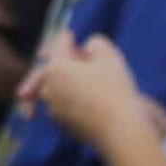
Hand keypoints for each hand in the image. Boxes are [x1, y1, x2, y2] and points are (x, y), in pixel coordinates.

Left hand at [20, 31, 155, 149]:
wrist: (121, 130)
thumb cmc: (114, 88)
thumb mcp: (108, 55)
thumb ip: (95, 43)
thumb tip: (87, 48)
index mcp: (56, 67)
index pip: (59, 46)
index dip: (67, 39)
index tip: (71, 35)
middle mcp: (49, 88)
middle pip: (47, 71)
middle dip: (52, 62)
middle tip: (44, 55)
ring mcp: (54, 110)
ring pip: (51, 92)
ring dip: (54, 84)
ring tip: (58, 81)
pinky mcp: (64, 127)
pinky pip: (59, 109)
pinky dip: (62, 103)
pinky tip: (69, 101)